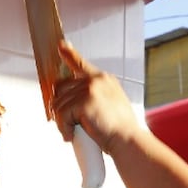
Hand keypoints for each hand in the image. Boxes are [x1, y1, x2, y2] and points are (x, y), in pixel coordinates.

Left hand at [52, 42, 140, 156]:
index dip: (70, 54)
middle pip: (61, 88)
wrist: (128, 141)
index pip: (82, 64)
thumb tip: (72, 102)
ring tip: (76, 132)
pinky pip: (61, 115)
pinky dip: (63, 128)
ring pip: (59, 104)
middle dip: (61, 107)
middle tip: (69, 123)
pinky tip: (72, 135)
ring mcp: (91, 88)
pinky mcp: (85, 100)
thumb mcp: (110, 106)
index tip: (61, 46)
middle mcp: (97, 80)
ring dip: (63, 122)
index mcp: (104, 80)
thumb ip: (93, 98)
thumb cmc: (121, 130)